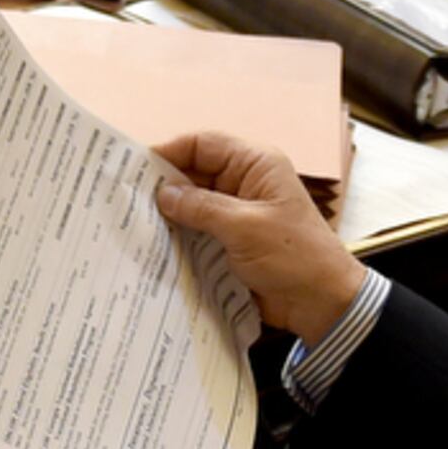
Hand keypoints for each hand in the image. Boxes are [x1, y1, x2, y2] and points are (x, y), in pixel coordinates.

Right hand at [153, 132, 366, 340]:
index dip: (168, 152)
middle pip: (194, 172)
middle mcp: (245, 182)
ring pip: (194, 202)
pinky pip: (199, 229)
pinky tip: (155, 244)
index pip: (203, 144)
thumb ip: (201, 207)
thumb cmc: (294, 257)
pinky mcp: (233, 240)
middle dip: (164, 185)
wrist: (322, 303)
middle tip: (125, 199)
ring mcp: (238, 212)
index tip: (134, 168)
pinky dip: (180, 235)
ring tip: (132, 222)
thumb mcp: (244, 227)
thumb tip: (162, 193)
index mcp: (256, 164)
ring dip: (170, 213)